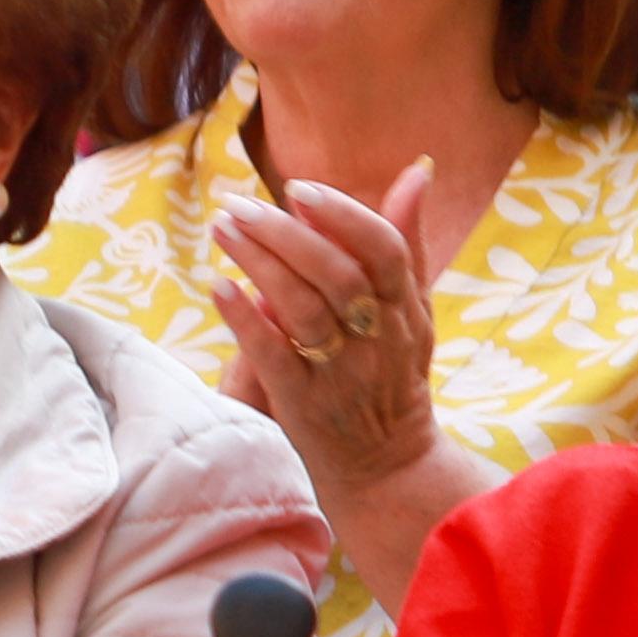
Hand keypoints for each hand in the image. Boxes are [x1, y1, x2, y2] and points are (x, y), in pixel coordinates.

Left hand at [210, 164, 445, 493]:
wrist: (387, 466)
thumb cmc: (392, 374)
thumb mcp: (413, 310)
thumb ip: (407, 241)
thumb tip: (418, 170)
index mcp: (404, 310)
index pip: (385, 252)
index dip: (343, 217)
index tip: (298, 190)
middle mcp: (378, 339)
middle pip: (336, 275)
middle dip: (284, 234)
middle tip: (238, 206)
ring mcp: (340, 373)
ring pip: (303, 310)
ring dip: (259, 264)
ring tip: (222, 230)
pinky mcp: (303, 404)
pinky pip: (274, 357)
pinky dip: (245, 320)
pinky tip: (219, 287)